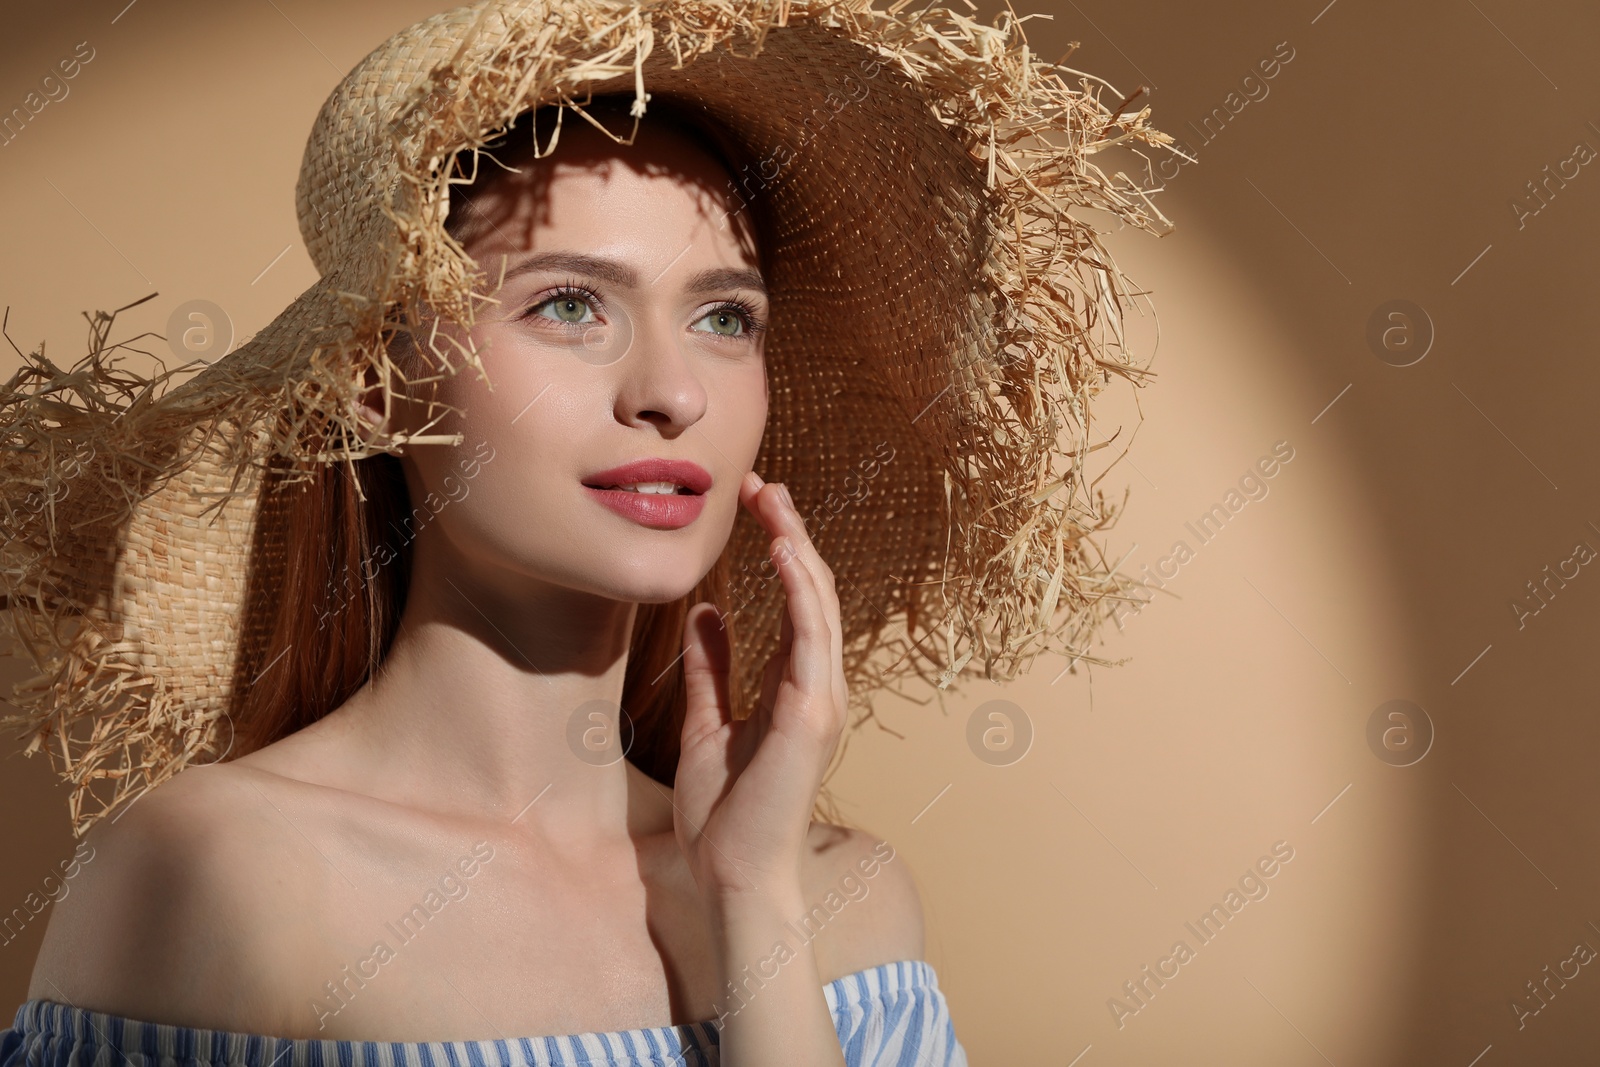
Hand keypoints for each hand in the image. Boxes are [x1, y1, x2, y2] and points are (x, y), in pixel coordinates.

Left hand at [673, 470, 848, 905]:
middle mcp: (818, 685)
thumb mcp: (709, 722)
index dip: (780, 545)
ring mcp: (822, 697)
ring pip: (817, 603)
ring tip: (772, 500)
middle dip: (788, 531)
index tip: (752, 504)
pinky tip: (783, 549)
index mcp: (796, 685)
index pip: (796, 599)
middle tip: (760, 484)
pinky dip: (800, 588)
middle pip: (811, 589)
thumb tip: (707, 613)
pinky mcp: (813, 712)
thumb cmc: (726, 812)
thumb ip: (713, 668)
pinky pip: (812, 636)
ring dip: (797, 545)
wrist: (734, 873)